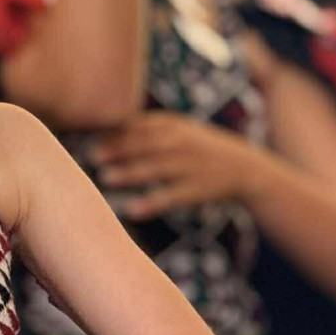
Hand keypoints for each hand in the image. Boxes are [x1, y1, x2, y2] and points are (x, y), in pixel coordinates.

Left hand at [94, 111, 259, 219]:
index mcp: (175, 126)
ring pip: (157, 169)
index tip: (89, 134)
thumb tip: (103, 129)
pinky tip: (131, 210)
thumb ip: (146, 127)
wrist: (246, 168)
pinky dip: (152, 203)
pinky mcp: (198, 190)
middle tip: (90, 155)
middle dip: (118, 148)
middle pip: (146, 143)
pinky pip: (172, 197)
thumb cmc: (200, 148)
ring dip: (130, 173)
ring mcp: (191, 167)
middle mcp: (182, 143)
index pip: (140, 124)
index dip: (115, 129)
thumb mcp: (179, 129)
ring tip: (104, 177)